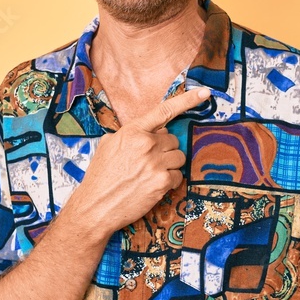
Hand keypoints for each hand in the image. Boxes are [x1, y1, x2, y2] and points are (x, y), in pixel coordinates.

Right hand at [67, 87, 210, 235]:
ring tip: (150, 173)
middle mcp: (146, 144)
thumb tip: (151, 131)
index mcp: (133, 131)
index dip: (187, 100)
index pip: (164, 111)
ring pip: (179, 157)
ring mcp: (155, 163)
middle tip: (149, 161)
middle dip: (165, 149)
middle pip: (174, 140)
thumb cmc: (100, 177)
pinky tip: (153, 185)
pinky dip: (170, 181)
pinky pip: (178, 176)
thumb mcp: (108, 145)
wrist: (95, 206)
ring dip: (169, 165)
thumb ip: (131, 134)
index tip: (204, 93)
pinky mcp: (162, 182)